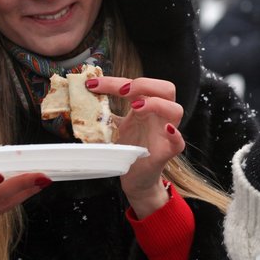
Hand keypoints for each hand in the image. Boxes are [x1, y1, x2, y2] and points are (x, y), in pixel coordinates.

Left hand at [85, 75, 184, 217]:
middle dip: (144, 84)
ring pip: (176, 109)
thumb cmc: (127, 151)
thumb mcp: (112, 129)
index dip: (114, 81)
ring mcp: (165, 133)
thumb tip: (80, 100)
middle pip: (166, 89)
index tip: (93, 84)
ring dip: (157, 104)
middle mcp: (158, 117)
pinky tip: (166, 130)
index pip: (136, 85)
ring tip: (137, 107)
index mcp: (145, 107)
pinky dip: (174, 134)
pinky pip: (179, 141)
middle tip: (123, 91)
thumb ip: (102, 114)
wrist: (134, 178)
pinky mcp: (168, 152)